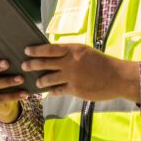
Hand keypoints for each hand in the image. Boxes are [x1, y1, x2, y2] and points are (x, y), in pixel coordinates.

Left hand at [22, 43, 139, 102]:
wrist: (116, 77)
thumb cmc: (100, 62)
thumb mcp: (84, 51)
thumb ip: (69, 52)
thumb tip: (51, 52)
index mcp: (73, 50)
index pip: (49, 49)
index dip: (36, 50)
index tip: (26, 50)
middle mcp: (70, 62)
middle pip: (44, 63)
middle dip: (31, 65)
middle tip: (24, 65)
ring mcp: (72, 77)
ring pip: (48, 79)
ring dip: (40, 81)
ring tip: (37, 82)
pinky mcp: (75, 90)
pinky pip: (58, 90)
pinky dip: (52, 91)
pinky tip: (50, 91)